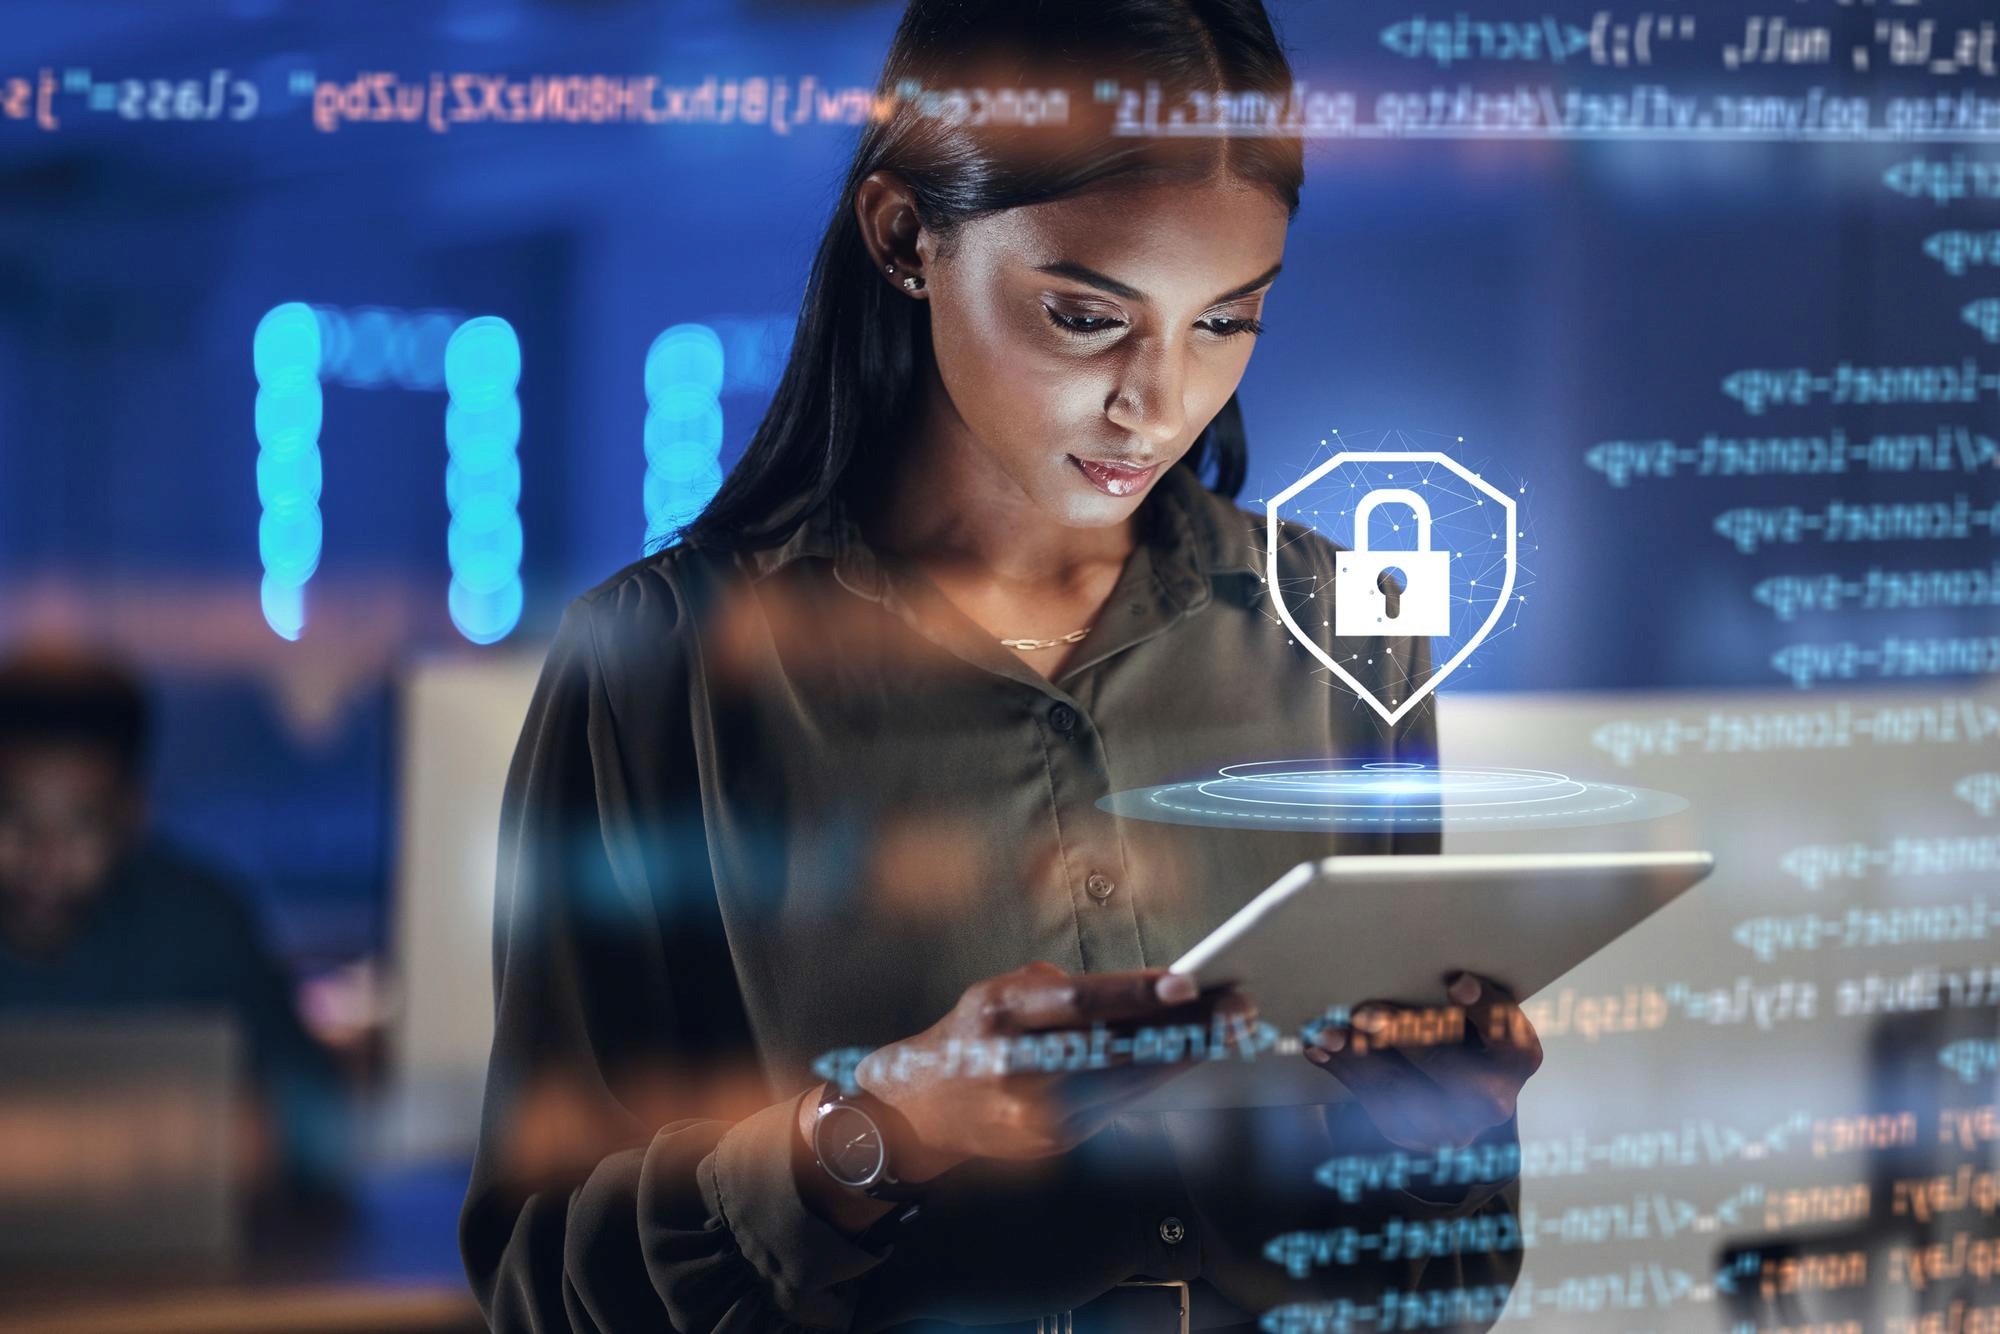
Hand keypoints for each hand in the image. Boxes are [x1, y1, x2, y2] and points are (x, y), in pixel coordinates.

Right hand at [851, 960, 1258, 1182]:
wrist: (921, 1110)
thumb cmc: (973, 1033)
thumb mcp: (1001, 992)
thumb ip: (1063, 991)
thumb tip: (1147, 991)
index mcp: (998, 1013)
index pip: (1077, 1002)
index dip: (1134, 992)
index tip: (1187, 980)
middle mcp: (1015, 1067)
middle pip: (1114, 1047)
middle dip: (1183, 1028)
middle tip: (1239, 1007)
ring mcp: (1035, 1114)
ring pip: (1127, 1082)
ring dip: (1186, 1055)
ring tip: (1232, 1029)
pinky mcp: (1054, 1143)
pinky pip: (1118, 1105)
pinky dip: (1157, 1079)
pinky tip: (1194, 1058)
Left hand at [1302, 970, 1540, 1151]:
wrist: (1457, 1094)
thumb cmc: (1462, 1032)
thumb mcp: (1472, 1014)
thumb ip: (1454, 995)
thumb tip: (1407, 959)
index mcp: (1517, 1057)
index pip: (1507, 1033)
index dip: (1484, 1008)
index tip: (1456, 981)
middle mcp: (1493, 1098)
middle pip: (1446, 1065)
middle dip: (1401, 1036)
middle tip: (1364, 1014)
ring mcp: (1453, 1126)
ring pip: (1400, 1089)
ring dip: (1355, 1057)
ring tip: (1325, 1033)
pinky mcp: (1414, 1136)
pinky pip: (1372, 1102)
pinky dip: (1343, 1071)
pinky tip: (1320, 1050)